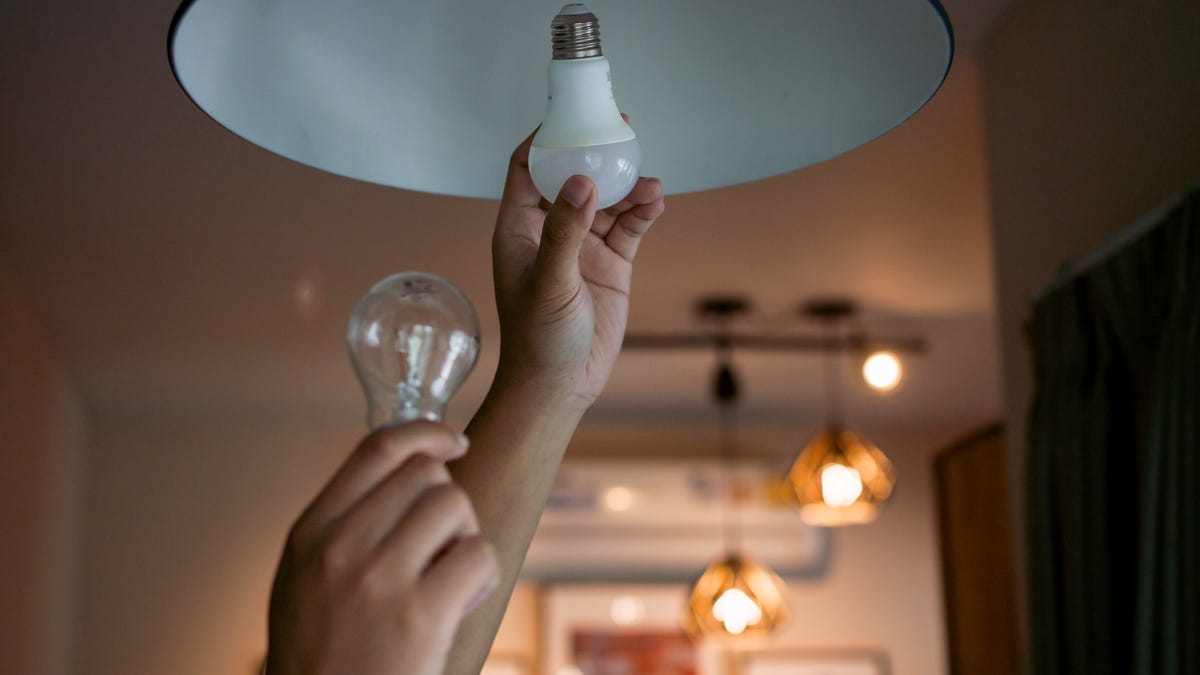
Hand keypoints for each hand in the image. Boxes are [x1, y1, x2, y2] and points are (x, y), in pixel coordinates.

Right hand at [264, 422, 499, 674]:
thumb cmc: (323, 656)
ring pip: (455, 504)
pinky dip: (482, 575)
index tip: (454, 441)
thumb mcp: (304, 581)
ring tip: (448, 578)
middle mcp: (339, 547)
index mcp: (310, 534)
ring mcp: (378, 579)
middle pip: (426, 473)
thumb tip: (405, 473)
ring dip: (465, 536)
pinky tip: (462, 603)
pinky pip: (479, 553)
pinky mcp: (420, 614)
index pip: (377, 450)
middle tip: (441, 548)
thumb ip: (342, 527)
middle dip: (447, 503)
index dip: (426, 433)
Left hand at [491, 130, 665, 408]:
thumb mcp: (549, 281)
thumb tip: (581, 181)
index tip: (570, 116)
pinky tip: (656, 200)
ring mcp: (582, 246)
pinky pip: (630, 226)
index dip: (545, 139)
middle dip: (594, 153)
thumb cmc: (537, 338)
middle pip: (572, 176)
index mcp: (520, 228)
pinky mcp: (610, 264)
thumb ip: (565, 230)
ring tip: (648, 181)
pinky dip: (643, 210)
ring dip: (627, 185)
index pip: (527, 168)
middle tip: (619, 130)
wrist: (561, 384)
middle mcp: (550, 231)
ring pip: (607, 199)